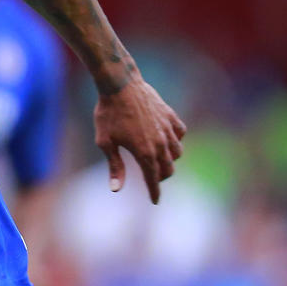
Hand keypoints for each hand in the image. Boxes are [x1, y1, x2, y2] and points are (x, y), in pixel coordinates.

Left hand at [93, 79, 185, 203]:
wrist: (120, 84)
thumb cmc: (108, 113)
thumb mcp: (105, 141)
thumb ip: (114, 166)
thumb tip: (116, 189)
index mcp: (144, 152)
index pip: (153, 179)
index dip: (154, 192)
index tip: (155, 201)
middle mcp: (160, 143)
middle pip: (168, 169)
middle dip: (160, 177)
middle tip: (152, 178)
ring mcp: (168, 129)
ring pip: (178, 153)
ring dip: (170, 160)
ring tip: (159, 159)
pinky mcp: (170, 116)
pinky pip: (180, 133)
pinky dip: (176, 140)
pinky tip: (167, 139)